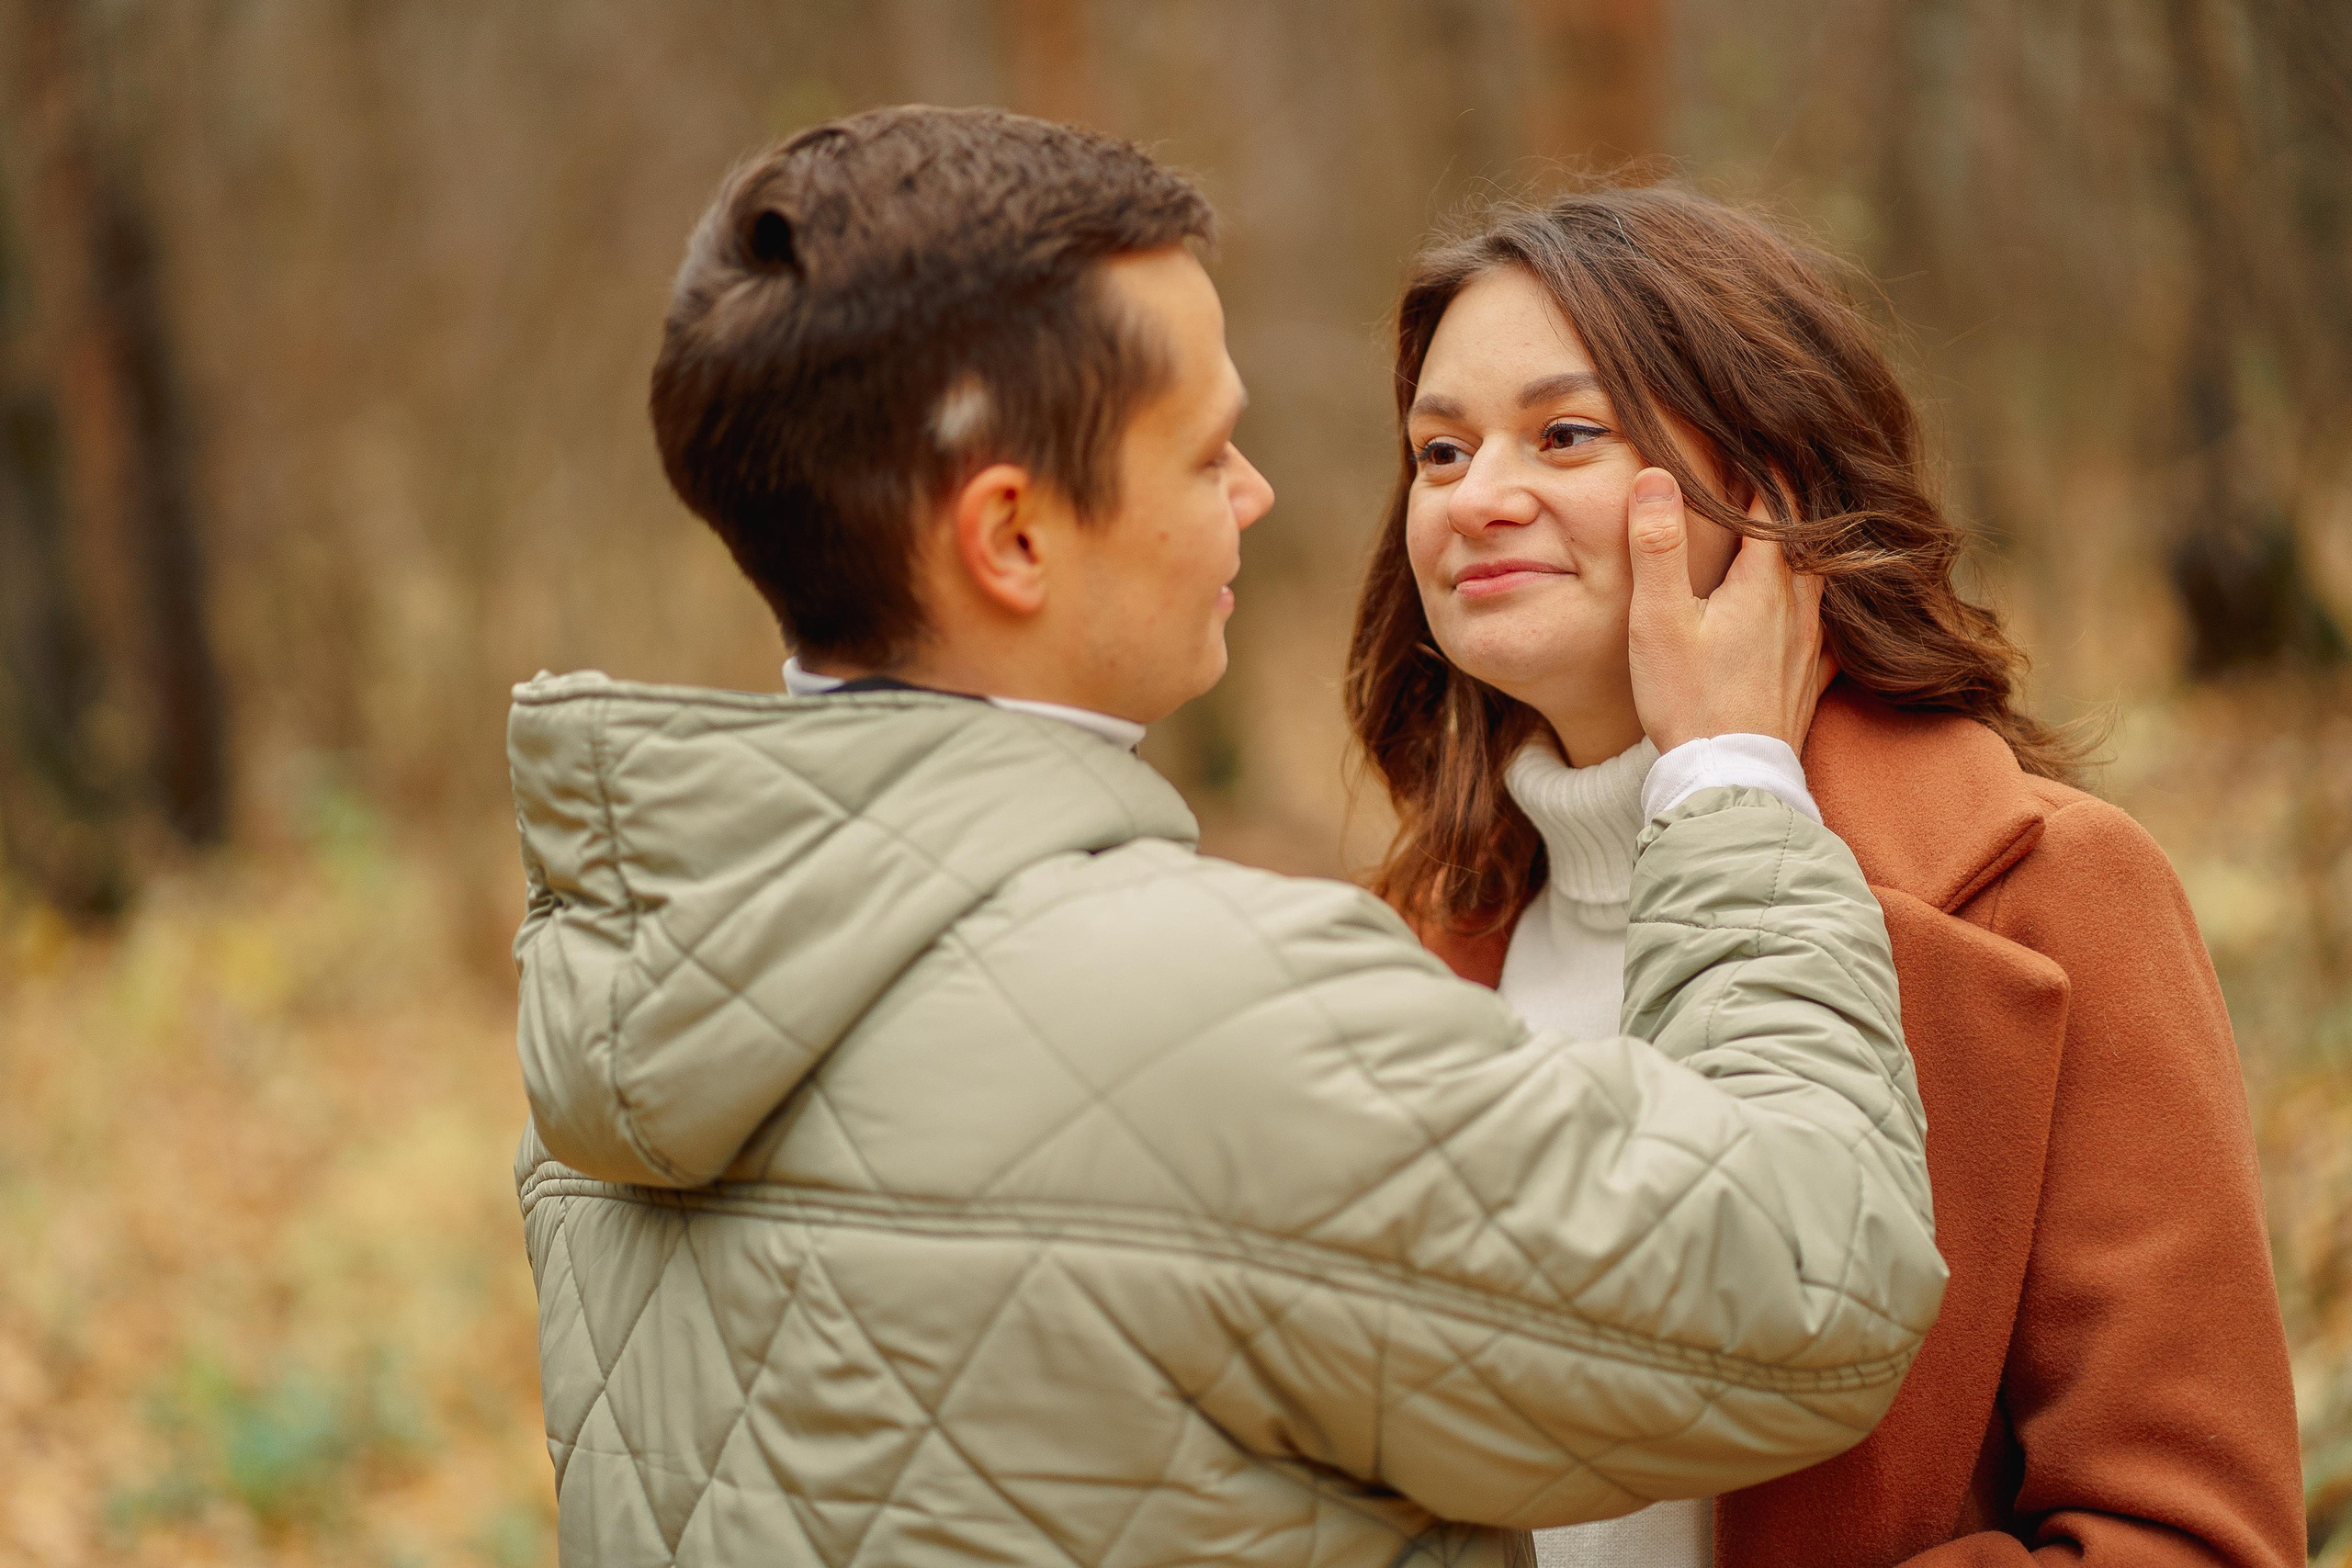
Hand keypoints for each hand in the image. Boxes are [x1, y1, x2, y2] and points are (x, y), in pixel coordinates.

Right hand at [1625, 467, 1830, 753]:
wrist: (1729, 779)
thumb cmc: (1688, 699)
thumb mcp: (1657, 620)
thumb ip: (1657, 546)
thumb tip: (1657, 476)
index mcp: (1764, 583)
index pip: (1777, 505)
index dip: (1769, 467)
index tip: (1760, 436)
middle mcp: (1799, 607)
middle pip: (1806, 537)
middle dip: (1792, 502)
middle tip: (1779, 472)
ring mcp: (1812, 644)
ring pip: (1820, 578)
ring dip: (1807, 548)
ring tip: (1793, 530)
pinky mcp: (1810, 678)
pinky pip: (1830, 627)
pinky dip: (1824, 603)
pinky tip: (1818, 608)